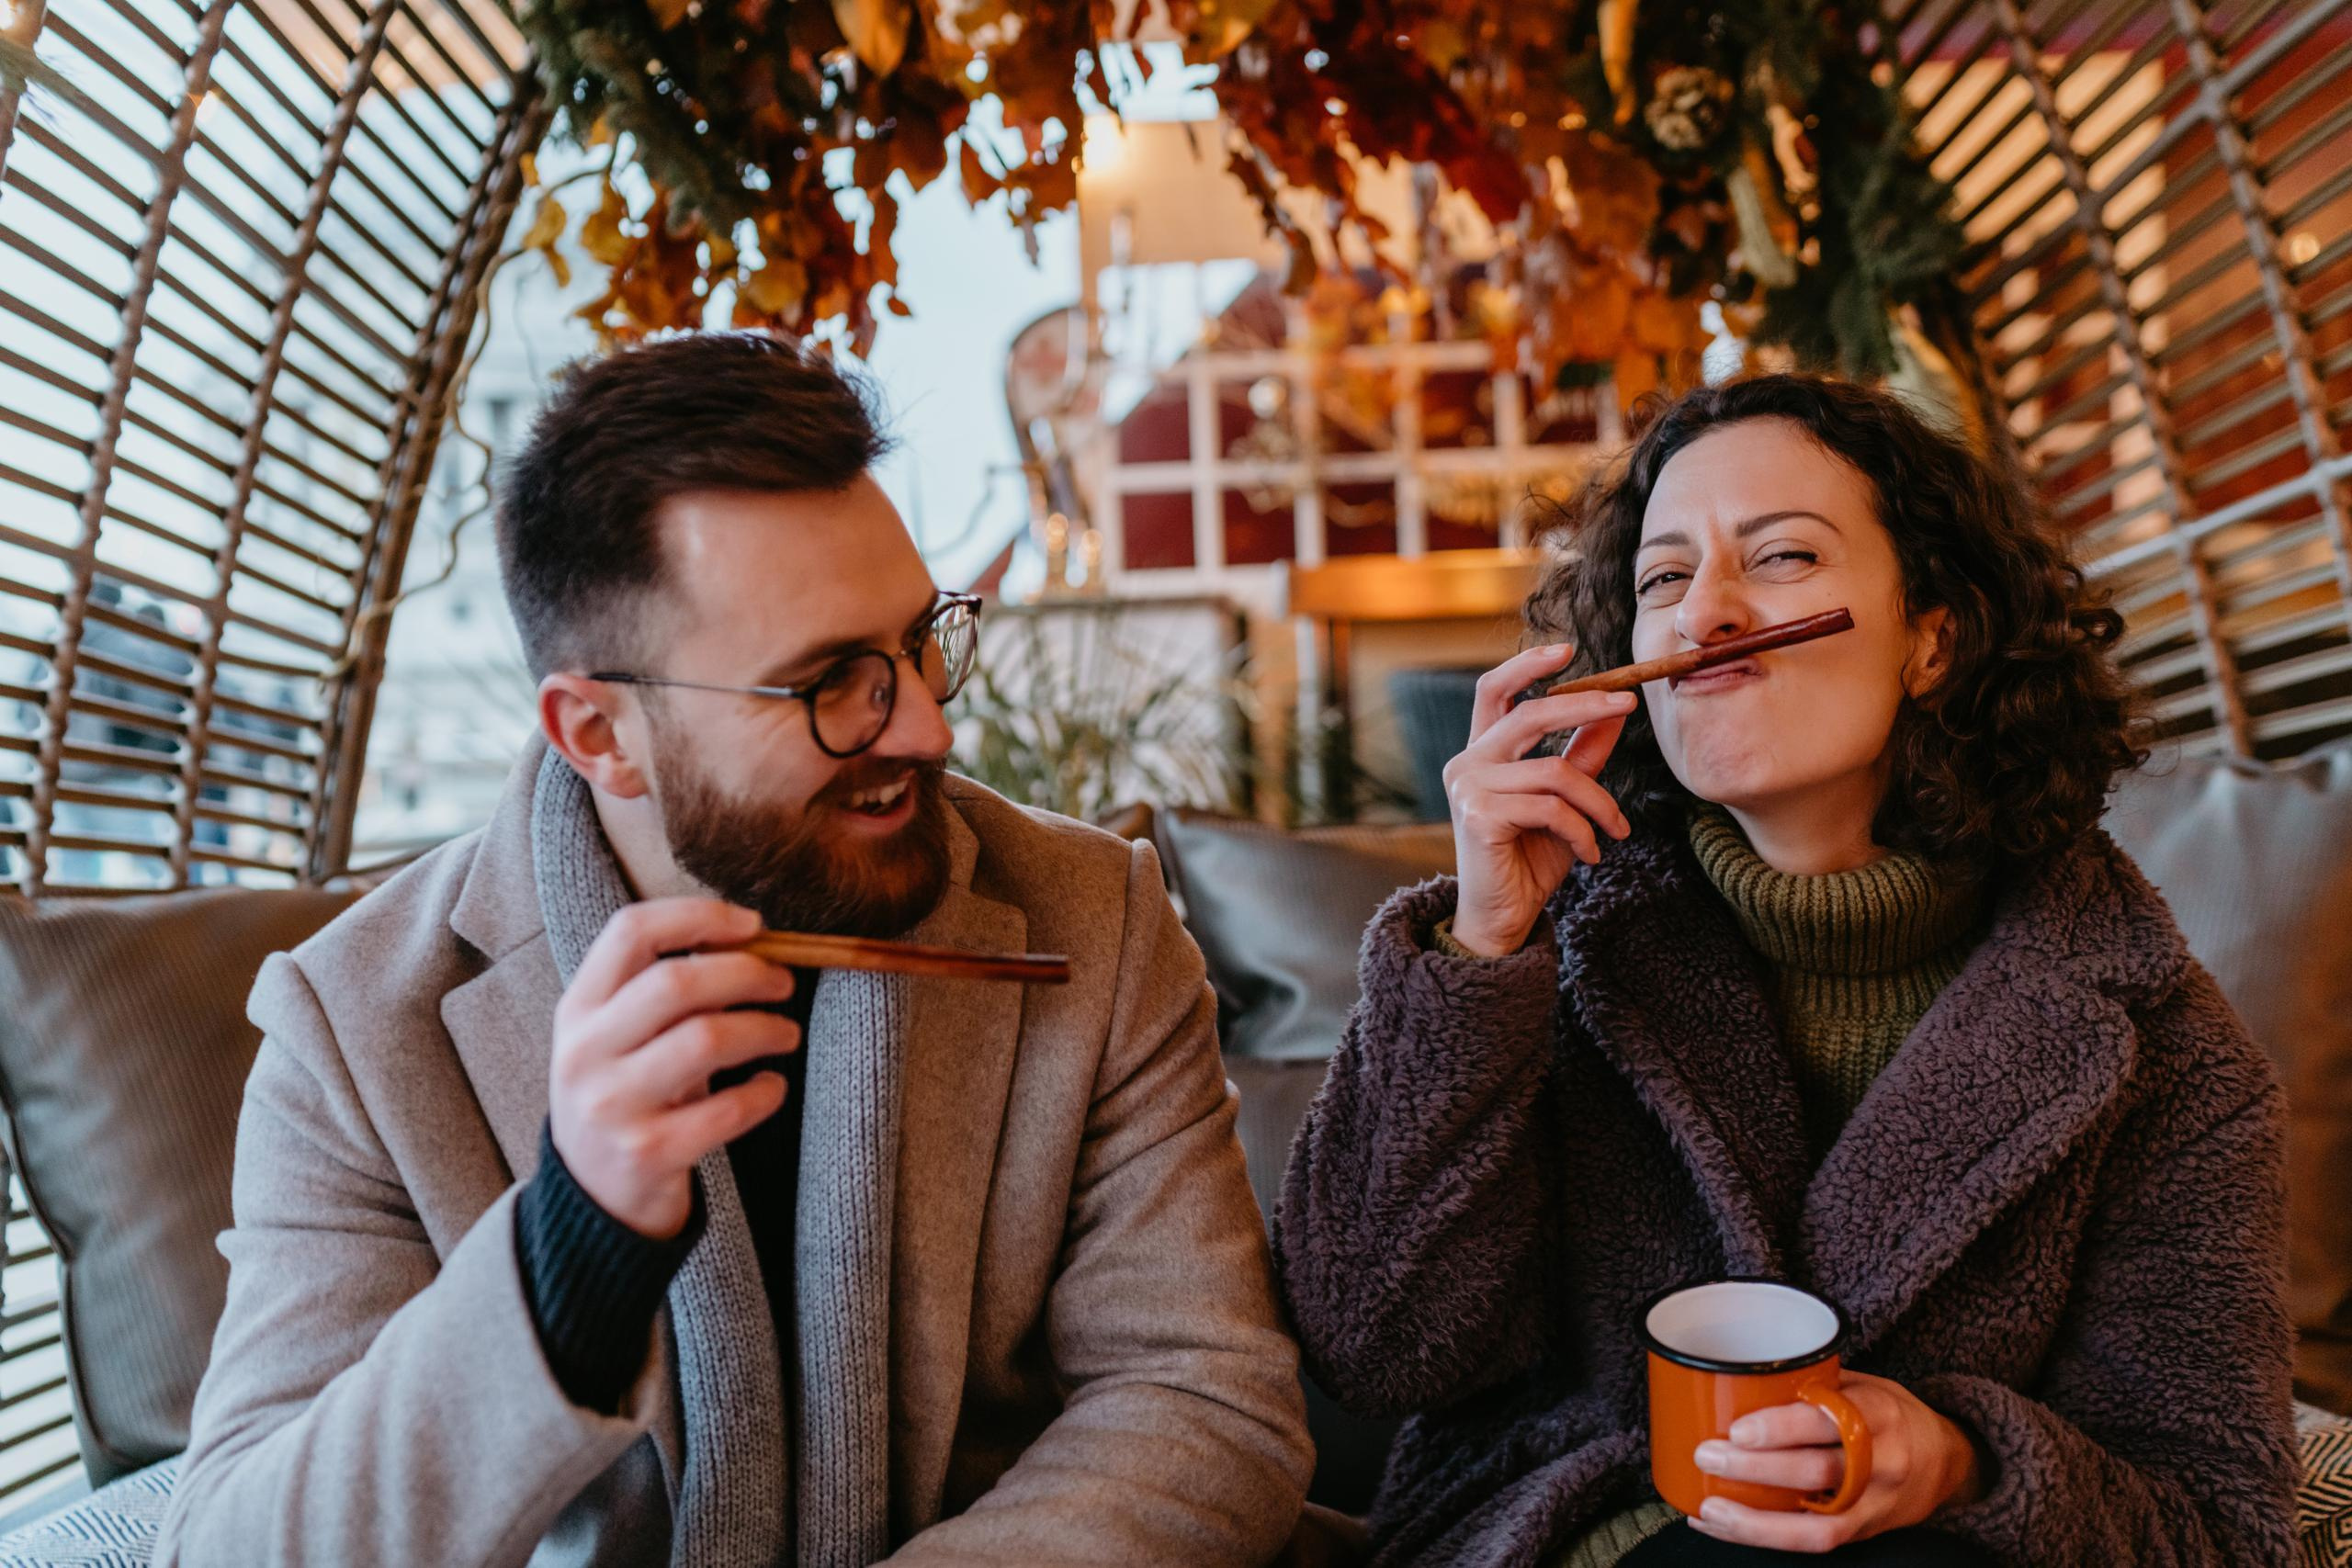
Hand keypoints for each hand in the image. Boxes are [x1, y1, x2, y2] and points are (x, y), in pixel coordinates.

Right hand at [549, 898, 800, 1238]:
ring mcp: (612, 1106)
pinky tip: (772, 1088)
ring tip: (786, 1034)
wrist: (591, 1197)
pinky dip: (764, 1093)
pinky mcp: (648, 1153)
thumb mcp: (614, 1038)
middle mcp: (585, 1053)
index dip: (699, 917)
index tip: (752, 926)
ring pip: (707, 1040)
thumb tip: (751, 942)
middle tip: (783, 982)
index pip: (630, 932)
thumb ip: (659, 992)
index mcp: (577, 1010)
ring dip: (765, 1029)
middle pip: (676, 983)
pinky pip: (727, 1110)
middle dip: (747, 973)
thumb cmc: (622, 1096)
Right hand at [1444, 642, 1636, 956]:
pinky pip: (1551, 808)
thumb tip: (1614, 710)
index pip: (1495, 691)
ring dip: (1599, 803)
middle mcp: (1467, 763)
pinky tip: (1589, 854)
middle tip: (1629, 705)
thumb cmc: (1529, 859)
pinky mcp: (1478, 817)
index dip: (1528, 665)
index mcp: (1482, 753)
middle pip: (1530, 714)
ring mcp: (1468, 788)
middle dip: (1585, 705)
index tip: (1569, 650)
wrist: (1503, 918)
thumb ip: (1582, 755)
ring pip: (1555, 771)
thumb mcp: (1565, 801)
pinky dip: (1583, 832)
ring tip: (1615, 831)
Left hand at [1685, 1371, 1986, 1551]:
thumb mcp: (1862, 1383)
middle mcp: (1882, 1461)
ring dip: (1754, 1519)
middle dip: (1756, 1468)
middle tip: (1707, 1455)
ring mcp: (1874, 1503)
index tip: (1738, 1428)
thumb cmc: (1888, 1414)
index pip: (1829, 1421)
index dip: (1782, 1427)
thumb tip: (1736, 1373)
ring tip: (1709, 1506)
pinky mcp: (1863, 1531)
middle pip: (1817, 1471)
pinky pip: (1813, 1541)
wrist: (1946, 1461)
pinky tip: (1723, 1524)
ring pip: (1815, 1522)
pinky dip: (1763, 1536)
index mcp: (1878, 1411)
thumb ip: (1812, 1383)